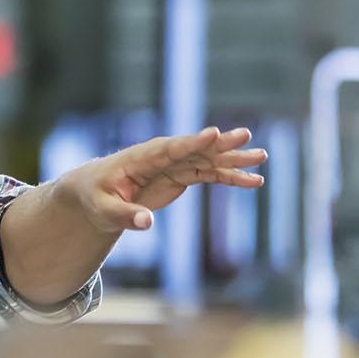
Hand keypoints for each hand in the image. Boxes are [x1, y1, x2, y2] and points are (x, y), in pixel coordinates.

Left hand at [66, 126, 266, 233]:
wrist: (97, 191)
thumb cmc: (96, 197)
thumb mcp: (104, 210)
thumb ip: (125, 215)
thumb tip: (146, 223)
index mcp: (141, 158)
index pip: (170, 148)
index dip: (192, 142)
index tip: (213, 133)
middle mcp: (163, 156)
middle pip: (196, 148)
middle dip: (220, 144)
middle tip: (246, 137)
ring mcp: (175, 164)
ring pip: (209, 159)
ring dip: (234, 160)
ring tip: (262, 158)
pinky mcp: (183, 175)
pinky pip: (211, 174)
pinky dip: (231, 177)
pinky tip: (254, 181)